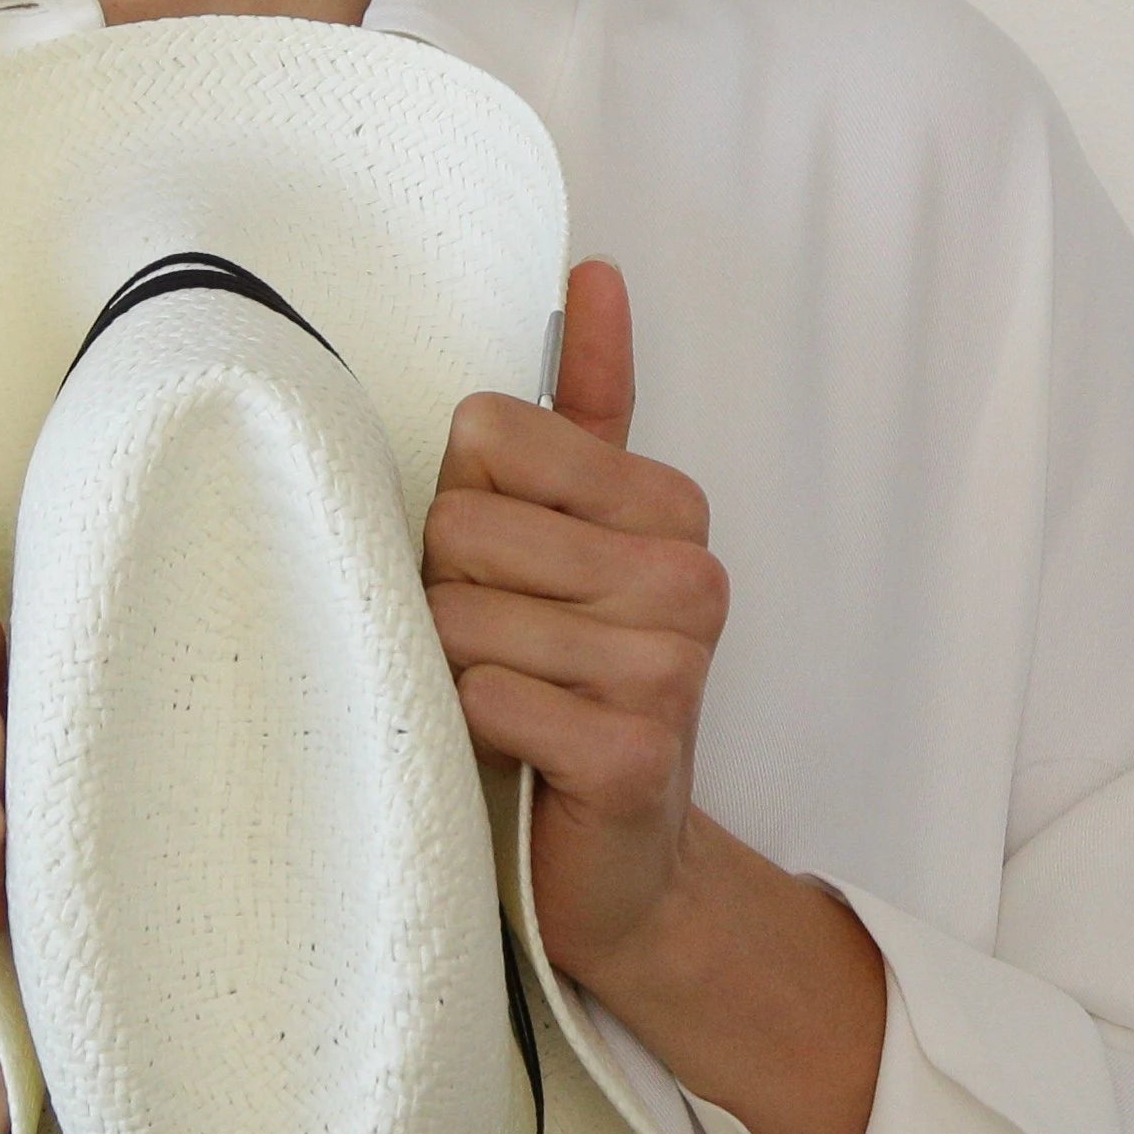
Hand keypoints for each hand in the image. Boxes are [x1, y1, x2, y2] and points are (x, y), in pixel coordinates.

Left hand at [423, 256, 729, 987]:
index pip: (483, 434)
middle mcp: (687, 576)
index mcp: (668, 505)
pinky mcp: (636, 757)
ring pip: (461, 617)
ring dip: (454, 668)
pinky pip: (488, 697)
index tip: (508, 571)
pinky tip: (515, 753)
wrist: (624, 866)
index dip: (462, 507)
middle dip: (446, 593)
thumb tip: (594, 266)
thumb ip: (586, 406)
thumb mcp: (579, 535)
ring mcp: (671, 668)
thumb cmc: (573, 684)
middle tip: (499, 648)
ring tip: (507, 702)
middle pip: (460, 525)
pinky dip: (476, 728)